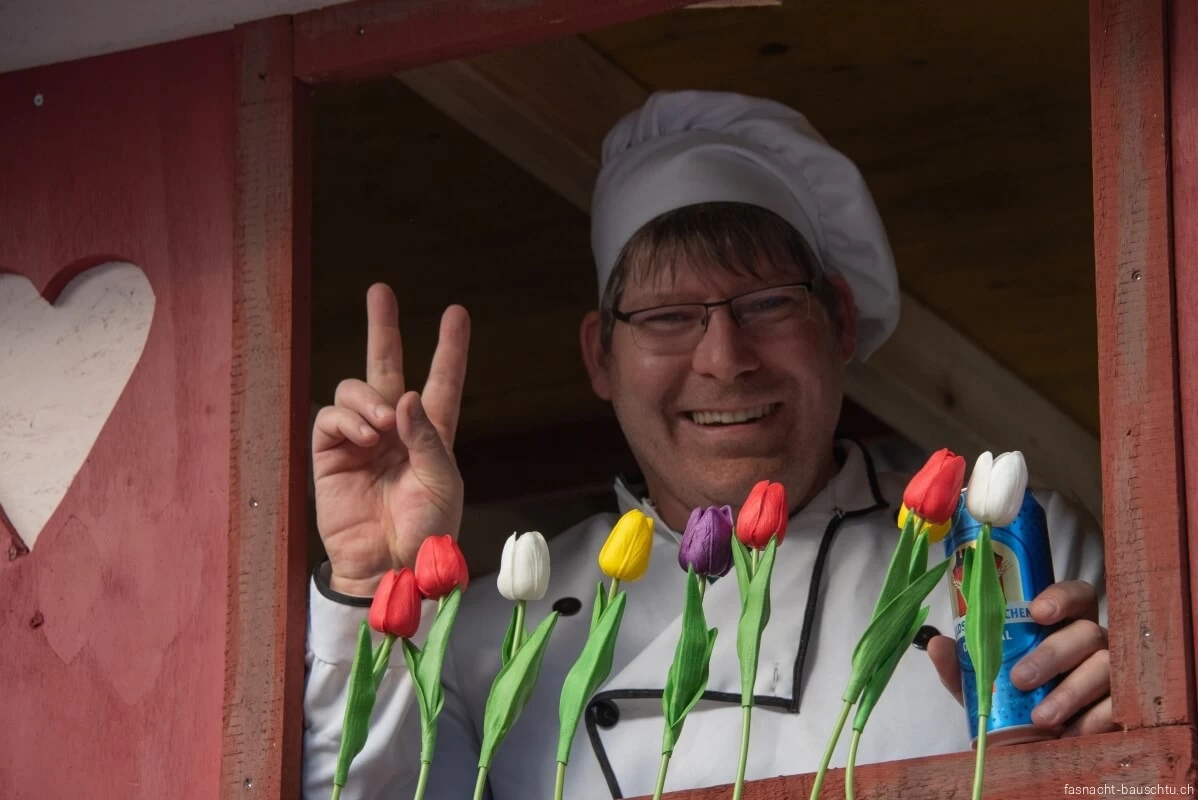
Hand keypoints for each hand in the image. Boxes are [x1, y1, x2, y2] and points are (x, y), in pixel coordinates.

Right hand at [312, 283, 469, 595]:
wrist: (390, 568)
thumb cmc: (425, 531)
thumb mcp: (441, 481)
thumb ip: (425, 436)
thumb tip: (404, 395)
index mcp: (431, 435)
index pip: (441, 383)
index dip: (449, 349)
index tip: (456, 313)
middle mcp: (395, 431)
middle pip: (387, 367)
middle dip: (383, 328)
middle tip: (380, 290)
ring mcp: (360, 441)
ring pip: (355, 390)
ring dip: (368, 399)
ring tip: (381, 427)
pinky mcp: (330, 455)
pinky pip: (330, 419)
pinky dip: (346, 419)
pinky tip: (363, 436)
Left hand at [927, 580, 1115, 736]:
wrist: (1032, 744)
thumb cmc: (1011, 698)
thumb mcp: (982, 680)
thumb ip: (962, 661)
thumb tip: (937, 645)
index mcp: (1062, 624)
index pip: (1074, 595)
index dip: (1060, 597)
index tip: (1037, 612)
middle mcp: (1092, 641)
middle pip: (1087, 631)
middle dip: (1052, 654)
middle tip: (1020, 678)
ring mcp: (1113, 672)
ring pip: (1104, 667)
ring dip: (1070, 692)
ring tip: (1041, 716)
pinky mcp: (1122, 705)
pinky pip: (1117, 706)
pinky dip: (1092, 720)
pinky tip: (1069, 733)